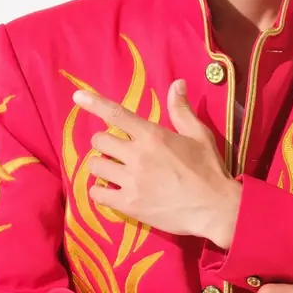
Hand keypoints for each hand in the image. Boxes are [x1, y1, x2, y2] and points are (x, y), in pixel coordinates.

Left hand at [73, 81, 241, 245]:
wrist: (215, 208)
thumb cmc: (209, 169)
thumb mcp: (199, 135)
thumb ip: (181, 110)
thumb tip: (176, 83)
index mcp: (153, 136)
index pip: (117, 114)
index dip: (94, 103)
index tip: (77, 96)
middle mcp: (137, 155)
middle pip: (99, 141)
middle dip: (104, 142)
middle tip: (116, 150)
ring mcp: (131, 181)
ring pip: (95, 166)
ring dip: (101, 165)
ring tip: (112, 170)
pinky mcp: (129, 205)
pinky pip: (98, 195)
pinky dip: (99, 191)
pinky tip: (108, 190)